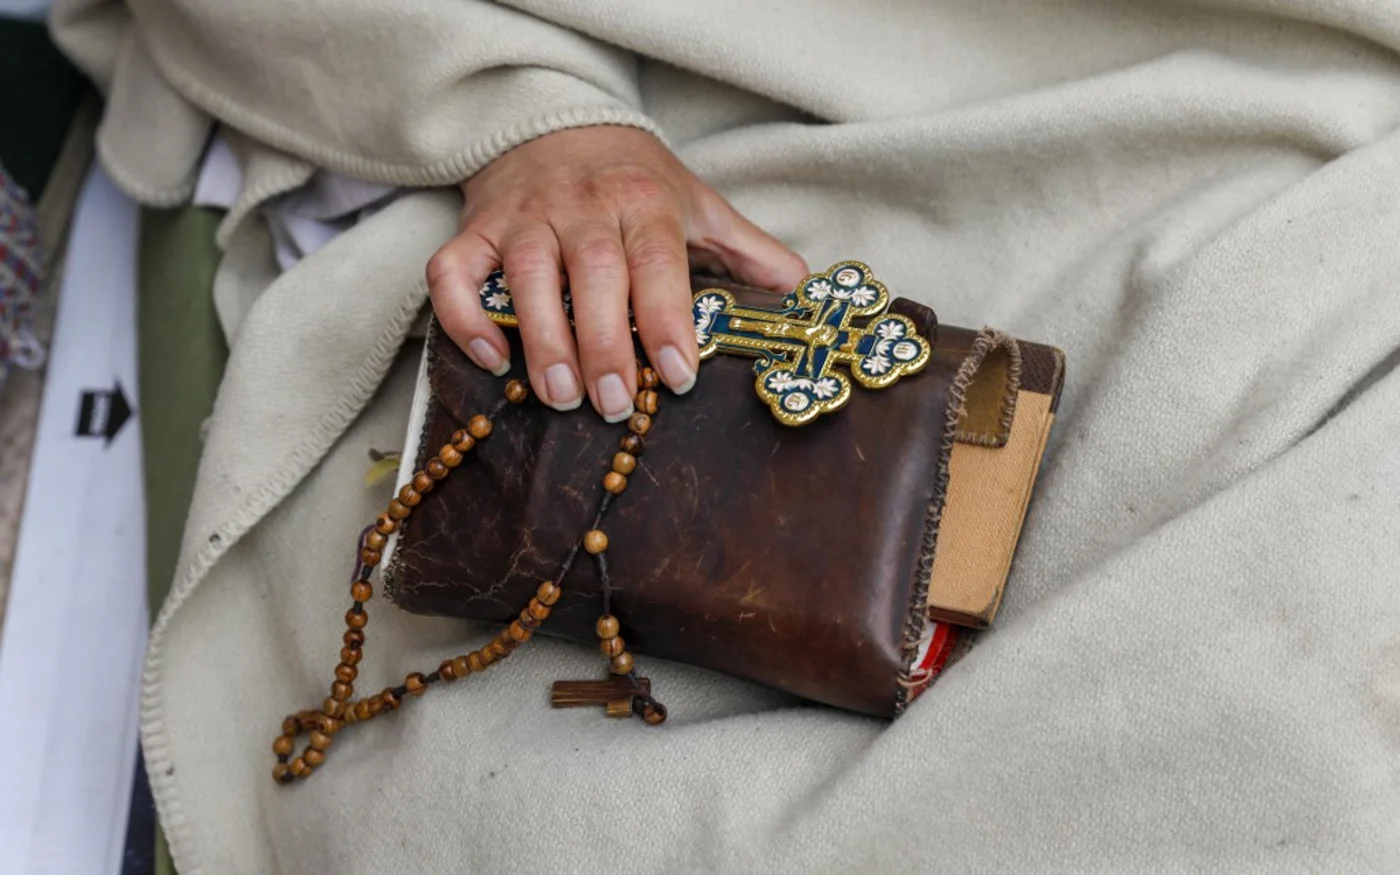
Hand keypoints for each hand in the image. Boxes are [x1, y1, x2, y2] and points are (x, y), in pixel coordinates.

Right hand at [427, 126, 807, 420]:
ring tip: (560, 397)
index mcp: (643, 203)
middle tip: (615, 404)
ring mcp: (523, 218)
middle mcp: (581, 208)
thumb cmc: (634, 181)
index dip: (667, 319)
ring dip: (542, 340)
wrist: (556, 122)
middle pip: (593, 275)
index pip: (657, 262)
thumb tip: (802, 293)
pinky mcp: (475, 230)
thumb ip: (748, 252)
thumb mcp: (698, 205)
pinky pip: (454, 272)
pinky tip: (491, 358)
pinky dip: (464, 316)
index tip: (678, 375)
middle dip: (605, 344)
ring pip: (524, 276)